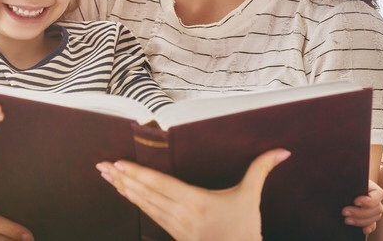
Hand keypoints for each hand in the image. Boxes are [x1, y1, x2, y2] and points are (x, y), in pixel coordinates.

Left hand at [96, 148, 290, 240]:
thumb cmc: (245, 230)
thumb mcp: (251, 198)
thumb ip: (261, 170)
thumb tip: (281, 151)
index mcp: (196, 203)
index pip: (161, 184)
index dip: (138, 174)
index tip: (119, 164)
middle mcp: (181, 215)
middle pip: (146, 194)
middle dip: (122, 179)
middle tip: (101, 167)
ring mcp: (176, 227)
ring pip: (144, 205)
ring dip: (124, 190)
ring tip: (107, 177)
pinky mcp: (175, 235)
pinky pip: (150, 215)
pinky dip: (135, 202)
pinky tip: (126, 194)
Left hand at [342, 179, 382, 234]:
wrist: (337, 184)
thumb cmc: (339, 180)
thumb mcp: (343, 178)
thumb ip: (344, 179)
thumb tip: (338, 180)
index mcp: (372, 187)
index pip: (378, 194)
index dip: (369, 200)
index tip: (355, 201)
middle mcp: (375, 198)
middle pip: (377, 209)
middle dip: (360, 212)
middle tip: (344, 212)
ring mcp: (373, 209)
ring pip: (375, 218)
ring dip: (361, 221)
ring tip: (346, 220)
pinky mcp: (368, 217)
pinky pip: (373, 225)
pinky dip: (369, 228)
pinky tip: (363, 230)